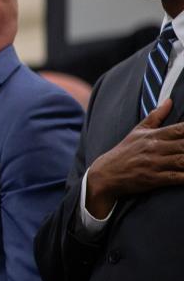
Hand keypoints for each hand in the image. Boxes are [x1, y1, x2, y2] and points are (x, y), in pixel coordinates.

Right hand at [86, 99, 183, 217]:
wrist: (105, 174)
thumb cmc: (124, 152)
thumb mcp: (137, 131)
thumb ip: (156, 116)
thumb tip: (170, 101)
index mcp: (153, 136)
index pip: (181, 129)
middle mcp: (155, 148)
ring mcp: (155, 164)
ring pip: (183, 160)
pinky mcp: (154, 179)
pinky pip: (177, 178)